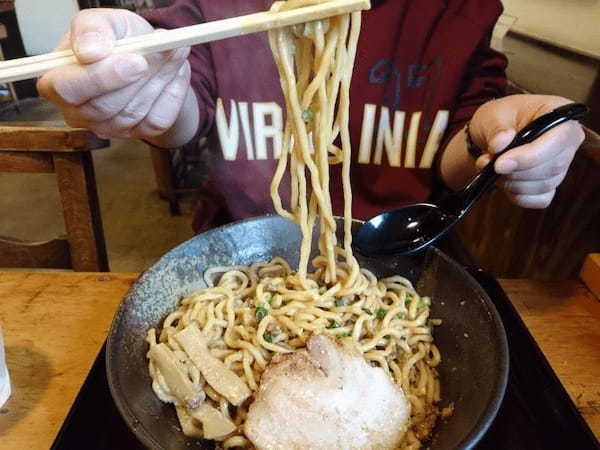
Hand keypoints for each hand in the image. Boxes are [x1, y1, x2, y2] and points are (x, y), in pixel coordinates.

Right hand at [37, 8, 191, 139]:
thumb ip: (92, 29)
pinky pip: (158, 120)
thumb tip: (91, 52)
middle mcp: (78, 112)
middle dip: (138, 78)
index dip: (101, 77)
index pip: (67, 89)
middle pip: (104, 106)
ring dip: (160, 79)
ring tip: (174, 51)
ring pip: (134, 112)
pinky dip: (173, 93)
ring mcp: (108, 128)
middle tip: (162, 50)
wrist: (149, 58)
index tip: (135, 60)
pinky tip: (176, 71)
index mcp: (56, 82)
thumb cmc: (118, 39)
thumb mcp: (104, 21)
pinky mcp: (137, 133)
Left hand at [470, 94, 584, 208]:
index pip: (559, 139)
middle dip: (516, 172)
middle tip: (490, 165)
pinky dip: (519, 196)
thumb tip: (501, 144)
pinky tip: (504, 183)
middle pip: (553, 166)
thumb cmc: (497, 119)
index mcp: (559, 113)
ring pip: (545, 184)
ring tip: (492, 170)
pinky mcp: (551, 183)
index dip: (530, 156)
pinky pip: (541, 199)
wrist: (492, 136)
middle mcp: (568, 140)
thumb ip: (496, 130)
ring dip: (513, 183)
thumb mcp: (491, 116)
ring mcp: (562, 164)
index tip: (500, 164)